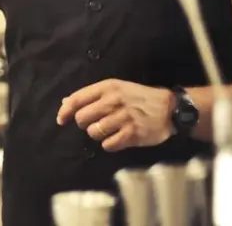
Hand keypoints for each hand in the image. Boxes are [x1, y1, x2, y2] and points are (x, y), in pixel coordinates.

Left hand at [56, 79, 175, 151]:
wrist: (169, 108)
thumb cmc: (138, 98)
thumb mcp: (116, 89)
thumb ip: (91, 96)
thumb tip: (65, 103)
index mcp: (108, 87)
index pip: (77, 99)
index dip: (65, 111)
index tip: (61, 120)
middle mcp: (114, 100)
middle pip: (82, 118)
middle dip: (85, 124)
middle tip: (96, 123)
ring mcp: (123, 117)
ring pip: (94, 132)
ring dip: (98, 134)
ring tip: (110, 130)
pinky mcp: (132, 133)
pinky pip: (108, 145)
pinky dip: (110, 144)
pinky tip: (118, 138)